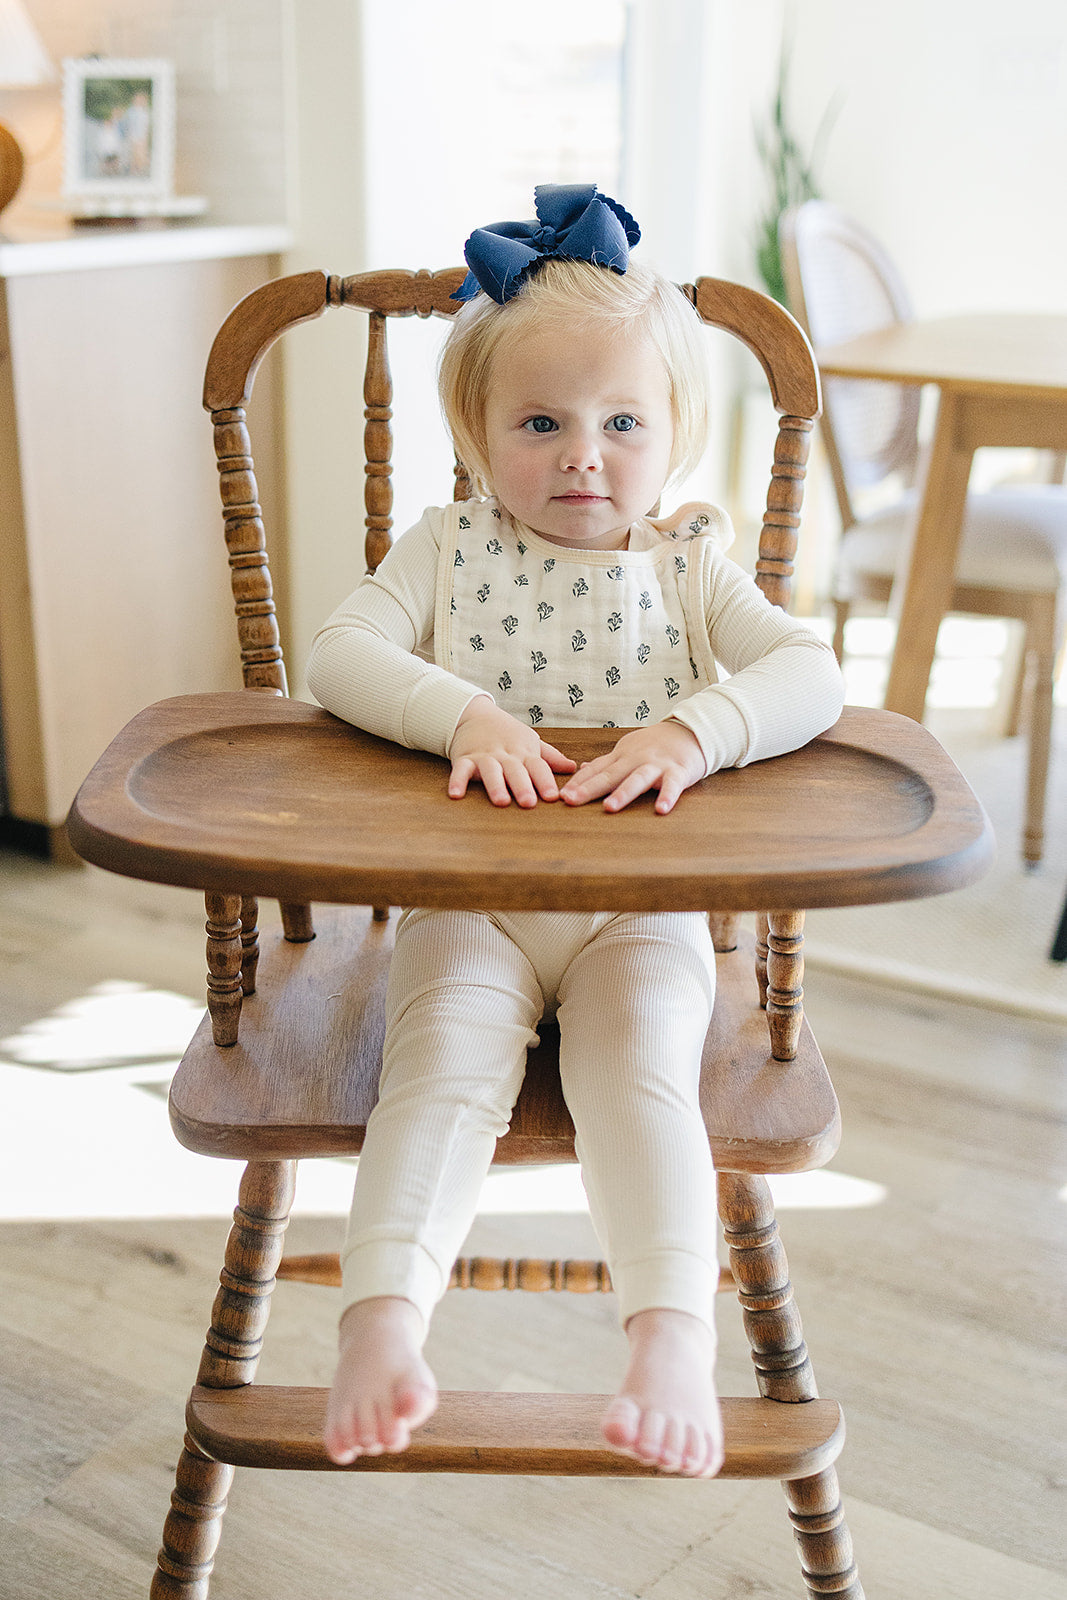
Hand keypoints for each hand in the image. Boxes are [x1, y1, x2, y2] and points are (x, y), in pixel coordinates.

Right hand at [448, 697, 576, 806]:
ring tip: (501, 801)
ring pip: (491, 770)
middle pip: (515, 770)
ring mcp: (484, 756)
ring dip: (495, 785)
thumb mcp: (530, 741)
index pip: (538, 766)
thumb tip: (573, 767)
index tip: (554, 796)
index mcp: (523, 752)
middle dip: (522, 785)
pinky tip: (456, 795)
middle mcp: (505, 754)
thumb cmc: (506, 732)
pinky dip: (457, 781)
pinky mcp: (464, 758)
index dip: (545, 781)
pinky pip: (460, 770)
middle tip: (528, 803)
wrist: (473, 713)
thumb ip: (550, 757)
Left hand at [559, 722, 704, 814]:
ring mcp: (657, 765)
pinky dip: (667, 797)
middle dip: (590, 788)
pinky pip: (672, 785)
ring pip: (638, 779)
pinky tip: (661, 810)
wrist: (690, 730)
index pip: (596, 769)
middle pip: (610, 775)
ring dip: (623, 793)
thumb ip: (607, 763)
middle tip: (571, 800)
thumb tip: (582, 769)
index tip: (561, 795)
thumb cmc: (655, 745)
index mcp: (622, 756)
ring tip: (609, 807)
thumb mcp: (628, 750)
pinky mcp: (678, 771)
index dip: (578, 782)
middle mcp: (636, 759)